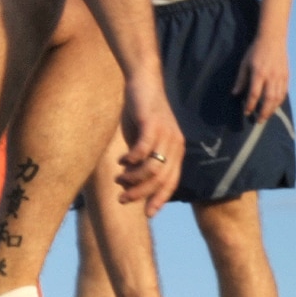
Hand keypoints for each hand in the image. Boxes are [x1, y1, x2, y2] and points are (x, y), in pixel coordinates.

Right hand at [116, 76, 183, 215]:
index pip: (171, 182)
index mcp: (176, 151)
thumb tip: (130, 184)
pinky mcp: (152, 124)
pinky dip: (130, 160)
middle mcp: (175, 144)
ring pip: (152, 168)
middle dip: (141, 194)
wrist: (143, 83)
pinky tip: (121, 160)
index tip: (147, 214)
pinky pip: (142, 150)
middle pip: (160, 179)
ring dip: (133, 178)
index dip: (160, 200)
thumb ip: (141, 161)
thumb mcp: (143, 141)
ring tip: (119, 179)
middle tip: (123, 199)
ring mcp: (165, 134)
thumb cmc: (141, 114)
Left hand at [232, 30, 288, 122]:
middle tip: (259, 121)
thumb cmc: (255, 51)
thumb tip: (235, 93)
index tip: (246, 112)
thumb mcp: (244, 64)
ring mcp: (280, 76)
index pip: (254, 94)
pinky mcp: (286, 76)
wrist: (273, 39)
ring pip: (278, 98)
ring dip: (272, 109)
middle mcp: (271, 76)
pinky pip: (284, 92)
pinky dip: (279, 101)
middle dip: (263, 112)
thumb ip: (241, 79)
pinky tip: (274, 106)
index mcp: (259, 73)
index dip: (250, 105)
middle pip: (269, 99)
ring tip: (266, 116)